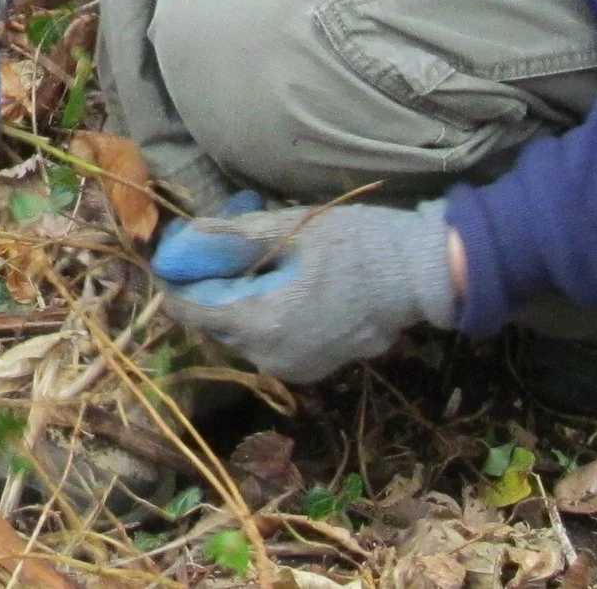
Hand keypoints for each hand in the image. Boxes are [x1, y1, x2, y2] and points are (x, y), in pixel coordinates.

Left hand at [153, 192, 457, 383]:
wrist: (420, 277)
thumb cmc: (357, 245)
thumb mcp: (291, 228)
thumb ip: (234, 237)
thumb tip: (186, 235)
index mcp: (260, 322)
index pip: (189, 311)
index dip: (176, 280)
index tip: (177, 252)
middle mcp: (270, 357)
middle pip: (214, 321)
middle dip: (211, 282)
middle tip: (224, 241)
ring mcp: (293, 368)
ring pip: (241, 332)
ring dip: (239, 296)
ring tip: (258, 254)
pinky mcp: (313, 369)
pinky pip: (269, 341)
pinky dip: (264, 313)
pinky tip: (282, 280)